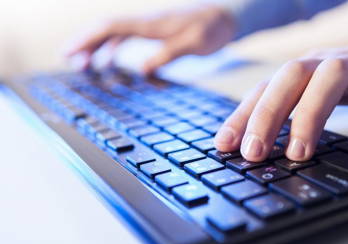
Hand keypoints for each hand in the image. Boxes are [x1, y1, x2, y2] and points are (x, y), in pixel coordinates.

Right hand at [64, 4, 234, 73]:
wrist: (226, 15)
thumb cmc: (212, 27)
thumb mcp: (194, 43)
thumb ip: (168, 54)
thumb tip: (142, 70)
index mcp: (151, 23)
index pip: (111, 27)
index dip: (88, 39)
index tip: (69, 52)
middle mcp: (146, 22)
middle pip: (107, 29)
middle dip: (85, 43)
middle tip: (67, 59)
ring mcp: (149, 26)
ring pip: (114, 35)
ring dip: (97, 48)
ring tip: (83, 65)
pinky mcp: (155, 33)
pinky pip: (127, 39)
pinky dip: (114, 50)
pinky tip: (111, 62)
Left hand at [215, 33, 347, 161]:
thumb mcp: (317, 101)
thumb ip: (290, 120)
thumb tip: (254, 152)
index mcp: (304, 74)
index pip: (266, 89)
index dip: (241, 116)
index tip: (224, 146)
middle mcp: (327, 64)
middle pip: (290, 77)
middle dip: (267, 115)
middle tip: (254, 154)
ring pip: (331, 75)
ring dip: (311, 115)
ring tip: (300, 153)